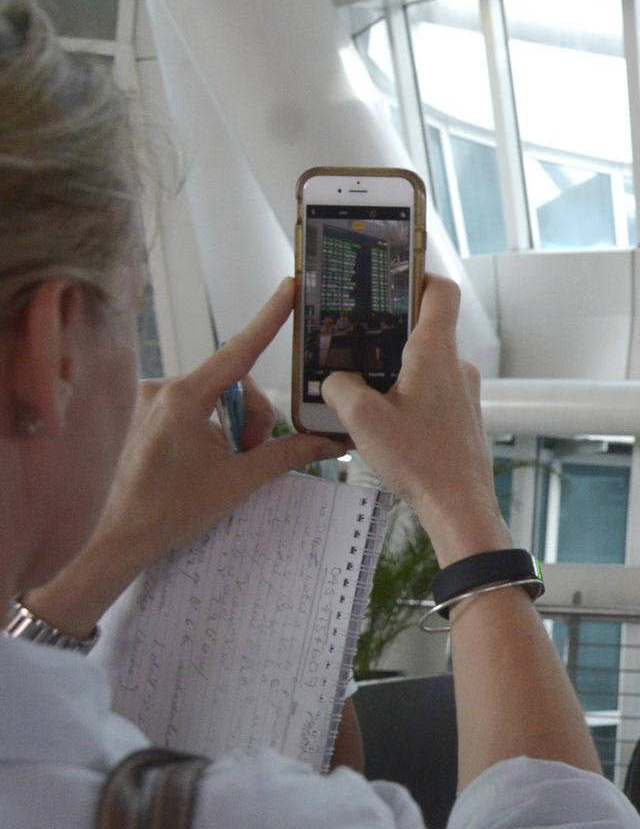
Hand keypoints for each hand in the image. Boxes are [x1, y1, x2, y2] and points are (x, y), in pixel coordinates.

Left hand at [25, 278, 346, 633]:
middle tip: (250, 454)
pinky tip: (206, 460)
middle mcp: (163, 389)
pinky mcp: (145, 415)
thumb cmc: (170, 510)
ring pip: (216, 398)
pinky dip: (212, 428)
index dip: (269, 318)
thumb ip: (287, 453)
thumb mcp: (239, 479)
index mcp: (184, 397)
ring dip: (232, 427)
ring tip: (226, 464)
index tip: (288, 288)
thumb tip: (333, 442)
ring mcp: (151, 401)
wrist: (116, 540)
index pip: (239, 350)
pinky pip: (195, 408)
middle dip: (252, 418)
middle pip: (234, 384)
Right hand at [321, 275, 506, 563]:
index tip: (394, 275)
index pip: (441, 291)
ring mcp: (463, 393)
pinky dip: (406, 394)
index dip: (419, 276)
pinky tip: (382, 418)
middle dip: (388, 332)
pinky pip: (431, 392)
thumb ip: (339, 387)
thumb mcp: (361, 419)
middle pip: (425, 329)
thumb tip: (336, 379)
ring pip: (425, 365)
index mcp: (436, 353)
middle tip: (354, 338)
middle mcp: (456, 367)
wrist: (459, 506)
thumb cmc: (421, 462)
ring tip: (361, 387)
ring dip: (395, 370)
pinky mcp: (462, 417)